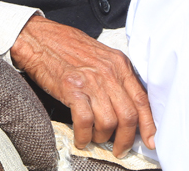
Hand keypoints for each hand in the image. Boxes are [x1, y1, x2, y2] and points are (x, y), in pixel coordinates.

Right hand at [10, 15, 154, 157]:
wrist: (39, 39)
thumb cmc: (67, 47)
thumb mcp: (101, 56)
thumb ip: (115, 77)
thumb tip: (126, 105)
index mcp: (119, 64)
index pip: (142, 99)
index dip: (148, 124)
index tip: (149, 140)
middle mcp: (109, 72)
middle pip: (128, 115)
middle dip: (126, 139)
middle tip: (120, 148)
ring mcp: (91, 80)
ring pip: (109, 122)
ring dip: (102, 137)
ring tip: (95, 138)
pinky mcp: (72, 89)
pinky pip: (85, 122)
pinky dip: (84, 135)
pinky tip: (81, 138)